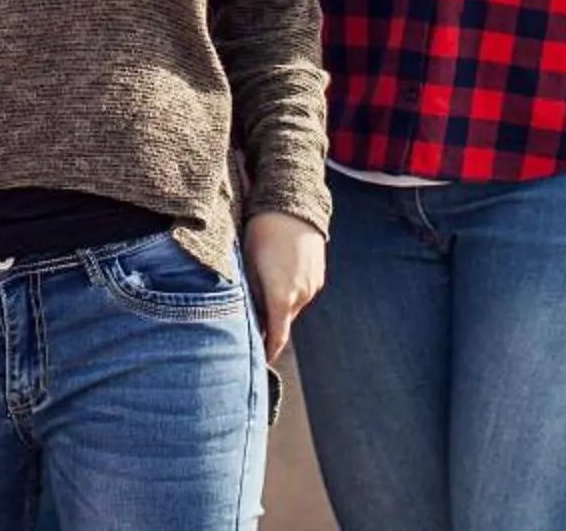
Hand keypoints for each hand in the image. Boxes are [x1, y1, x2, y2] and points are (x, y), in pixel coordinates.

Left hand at [243, 212, 324, 360]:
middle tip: (253, 322)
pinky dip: (291, 291)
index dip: (268, 351)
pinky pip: (303, 291)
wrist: (291, 203)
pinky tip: (279, 273)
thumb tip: (250, 318)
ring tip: (264, 289)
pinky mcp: (318, 274)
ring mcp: (312, 284)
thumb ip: (251, 296)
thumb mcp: (248, 264)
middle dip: (271, 324)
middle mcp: (301, 295)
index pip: (277, 337)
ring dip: (281, 305)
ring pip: (294, 305)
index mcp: (281, 296)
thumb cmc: (261, 232)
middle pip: (284, 321)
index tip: (261, 362)